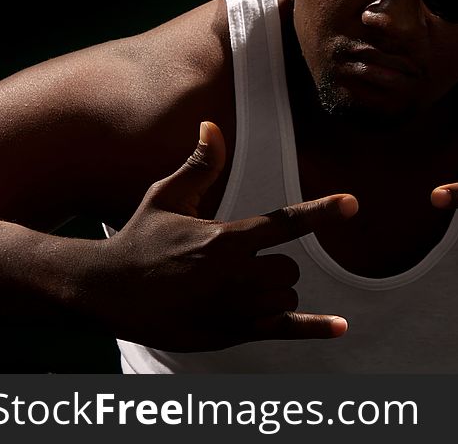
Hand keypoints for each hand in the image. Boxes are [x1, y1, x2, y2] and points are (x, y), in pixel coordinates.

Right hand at [86, 121, 357, 351]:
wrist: (105, 292)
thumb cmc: (139, 239)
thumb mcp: (166, 197)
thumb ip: (200, 166)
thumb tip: (212, 124)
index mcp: (224, 239)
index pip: (283, 223)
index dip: (320, 211)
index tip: (352, 203)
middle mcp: (234, 276)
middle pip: (289, 268)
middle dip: (273, 264)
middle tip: (235, 263)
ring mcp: (233, 309)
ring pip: (286, 295)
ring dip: (274, 290)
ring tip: (232, 287)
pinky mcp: (230, 333)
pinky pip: (283, 330)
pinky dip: (314, 329)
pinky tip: (341, 327)